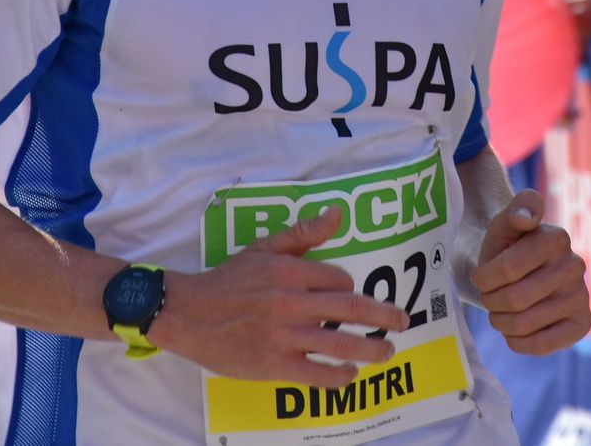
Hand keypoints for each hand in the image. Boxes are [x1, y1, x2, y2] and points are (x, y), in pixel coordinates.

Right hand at [155, 206, 408, 387]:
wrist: (186, 313)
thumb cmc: (228, 280)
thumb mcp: (263, 248)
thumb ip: (303, 233)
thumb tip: (338, 213)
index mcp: (290, 271)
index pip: (340, 280)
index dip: (350, 289)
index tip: (349, 298)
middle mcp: (290, 301)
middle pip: (351, 310)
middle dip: (384, 317)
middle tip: (403, 321)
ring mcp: (283, 335)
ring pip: (340, 345)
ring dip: (370, 350)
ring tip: (386, 352)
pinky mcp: (273, 364)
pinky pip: (316, 374)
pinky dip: (338, 377)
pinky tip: (349, 375)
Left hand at [469, 189, 588, 355]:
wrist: (522, 274)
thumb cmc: (508, 248)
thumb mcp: (504, 224)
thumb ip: (515, 209)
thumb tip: (525, 218)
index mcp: (556, 237)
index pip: (507, 269)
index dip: (484, 278)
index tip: (482, 275)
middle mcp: (576, 265)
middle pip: (514, 299)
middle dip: (492, 302)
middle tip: (490, 297)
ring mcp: (582, 295)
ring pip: (525, 324)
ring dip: (501, 322)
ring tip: (500, 312)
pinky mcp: (583, 323)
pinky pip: (543, 345)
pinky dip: (519, 341)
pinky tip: (515, 331)